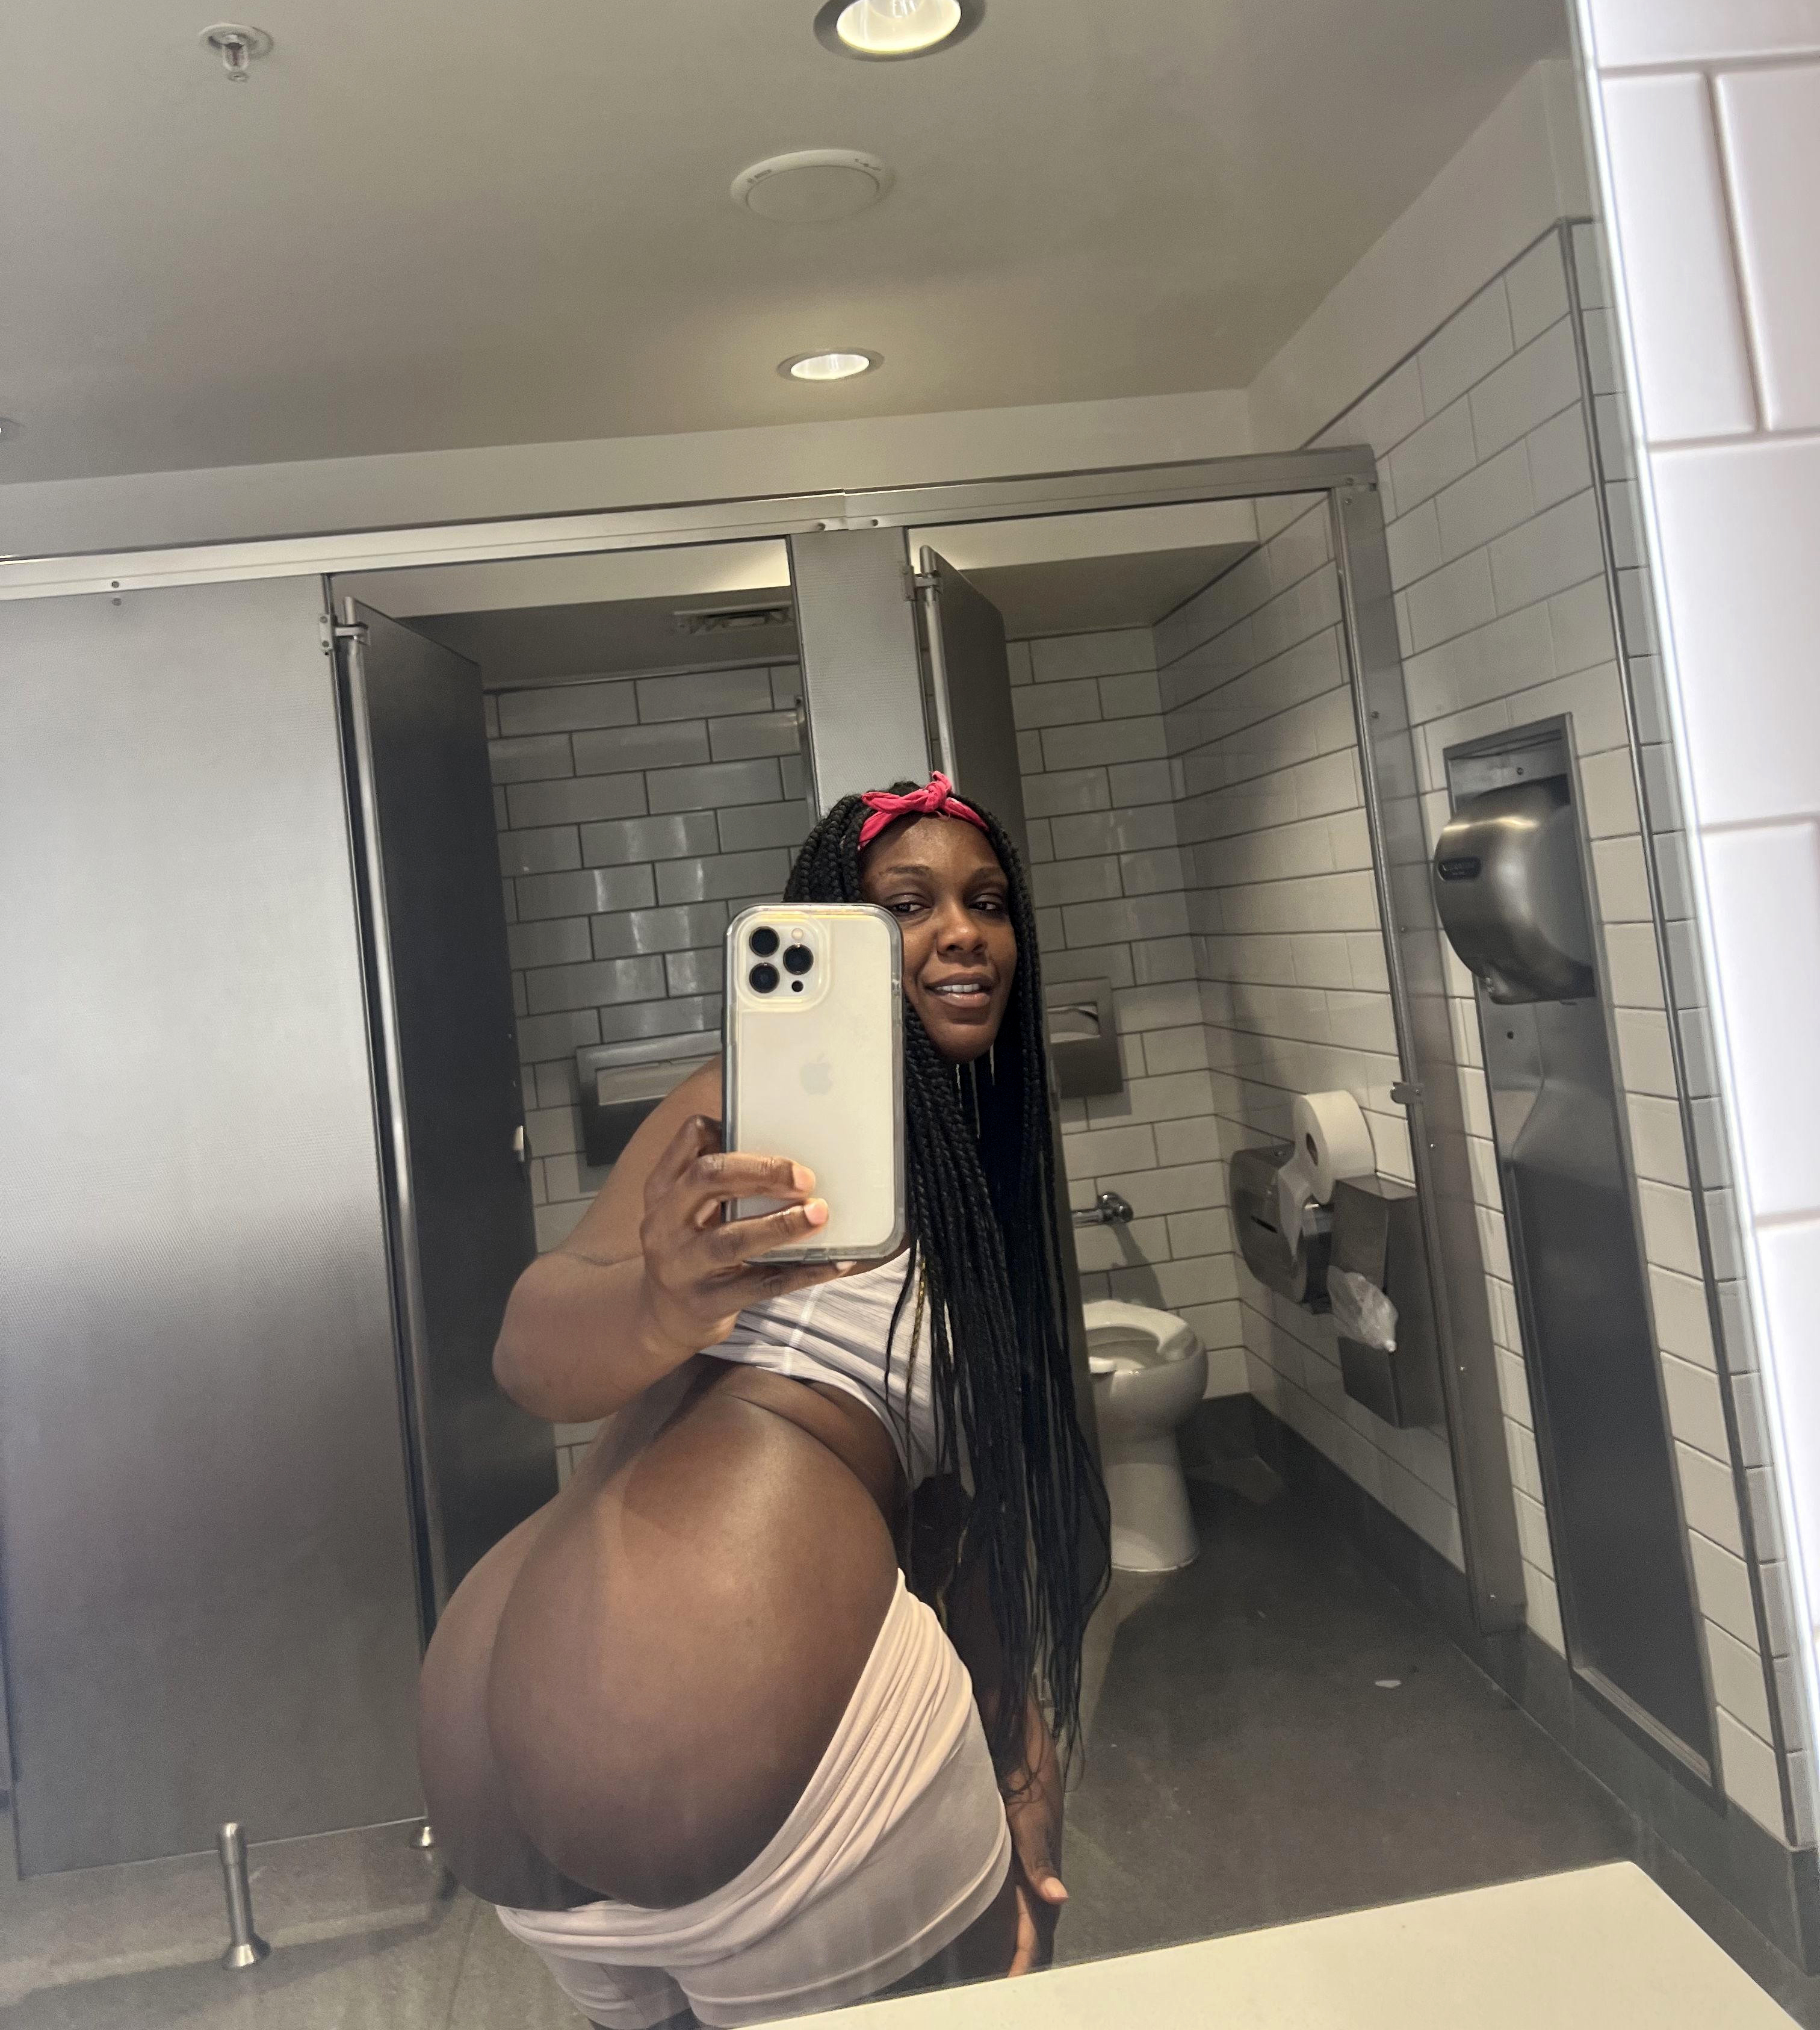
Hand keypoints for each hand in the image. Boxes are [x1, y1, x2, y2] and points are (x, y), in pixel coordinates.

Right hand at [635, 1114, 847, 1355]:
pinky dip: (803, 1271)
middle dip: (762, 1171)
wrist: (666, 1317)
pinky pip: (763, 1284)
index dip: (731, 1128)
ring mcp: (683, 1266)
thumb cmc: (692, 1249)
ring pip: (733, 1239)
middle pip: (708, 1179)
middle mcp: (664, 1223)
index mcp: (663, 1189)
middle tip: (805, 1177)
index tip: (771, 1131)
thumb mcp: (686, 1209)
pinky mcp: (708, 1302)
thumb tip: (785, 1156)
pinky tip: (834, 1263)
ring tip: (819, 1213)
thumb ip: (718, 1181)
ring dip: (782, 1224)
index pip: (691, 1139)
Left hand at [1003, 1755, 1066, 1974]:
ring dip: (1010, 1959)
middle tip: (993, 2001)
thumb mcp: (1030, 1821)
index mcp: (1043, 1886)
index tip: (1010, 1996)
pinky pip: (1010, 1914)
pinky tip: (983, 1950)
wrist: (1021, 1754)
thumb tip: (1060, 1898)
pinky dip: (1002, 1937)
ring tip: (989, 1986)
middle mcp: (1036, 1891)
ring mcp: (1024, 1882)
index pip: (1034, 1942)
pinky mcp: (1014, 1871)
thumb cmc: (1026, 1787)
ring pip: (1021, 1932)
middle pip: (1030, 1944)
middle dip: (1017, 1973)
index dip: (1022, 1971)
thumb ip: (1039, 1859)